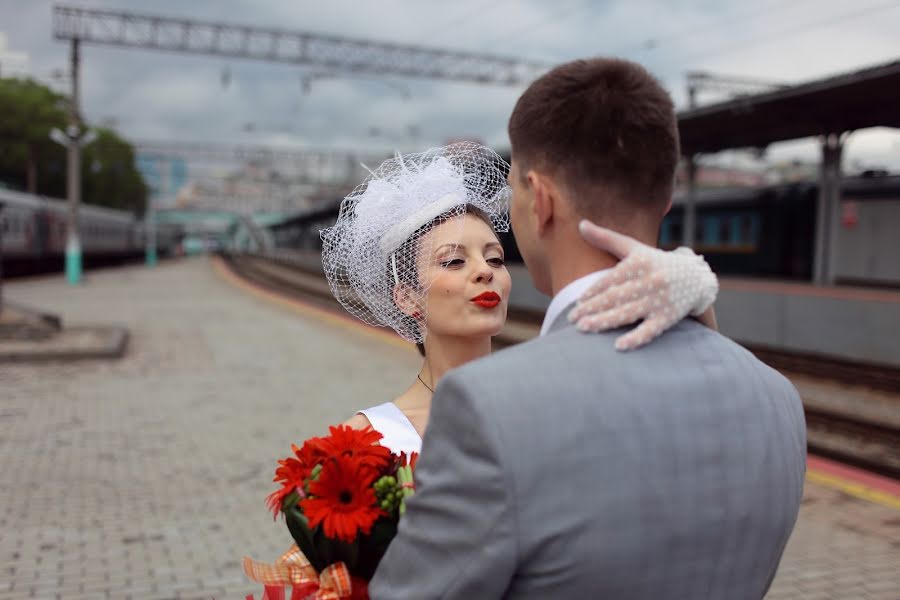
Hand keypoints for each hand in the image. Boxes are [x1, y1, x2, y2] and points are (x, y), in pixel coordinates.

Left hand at [568, 220, 717, 350]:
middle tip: (571, 318)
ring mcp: (659, 300)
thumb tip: (580, 224)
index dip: (593, 290)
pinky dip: (636, 338)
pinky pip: (650, 330)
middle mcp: (649, 280)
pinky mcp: (668, 317)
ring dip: (605, 321)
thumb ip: (606, 238)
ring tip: (583, 328)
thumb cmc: (656, 262)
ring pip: (628, 312)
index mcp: (639, 263)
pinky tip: (619, 346)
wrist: (696, 277)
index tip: (576, 302)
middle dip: (592, 307)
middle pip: (616, 296)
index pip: (611, 279)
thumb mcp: (634, 247)